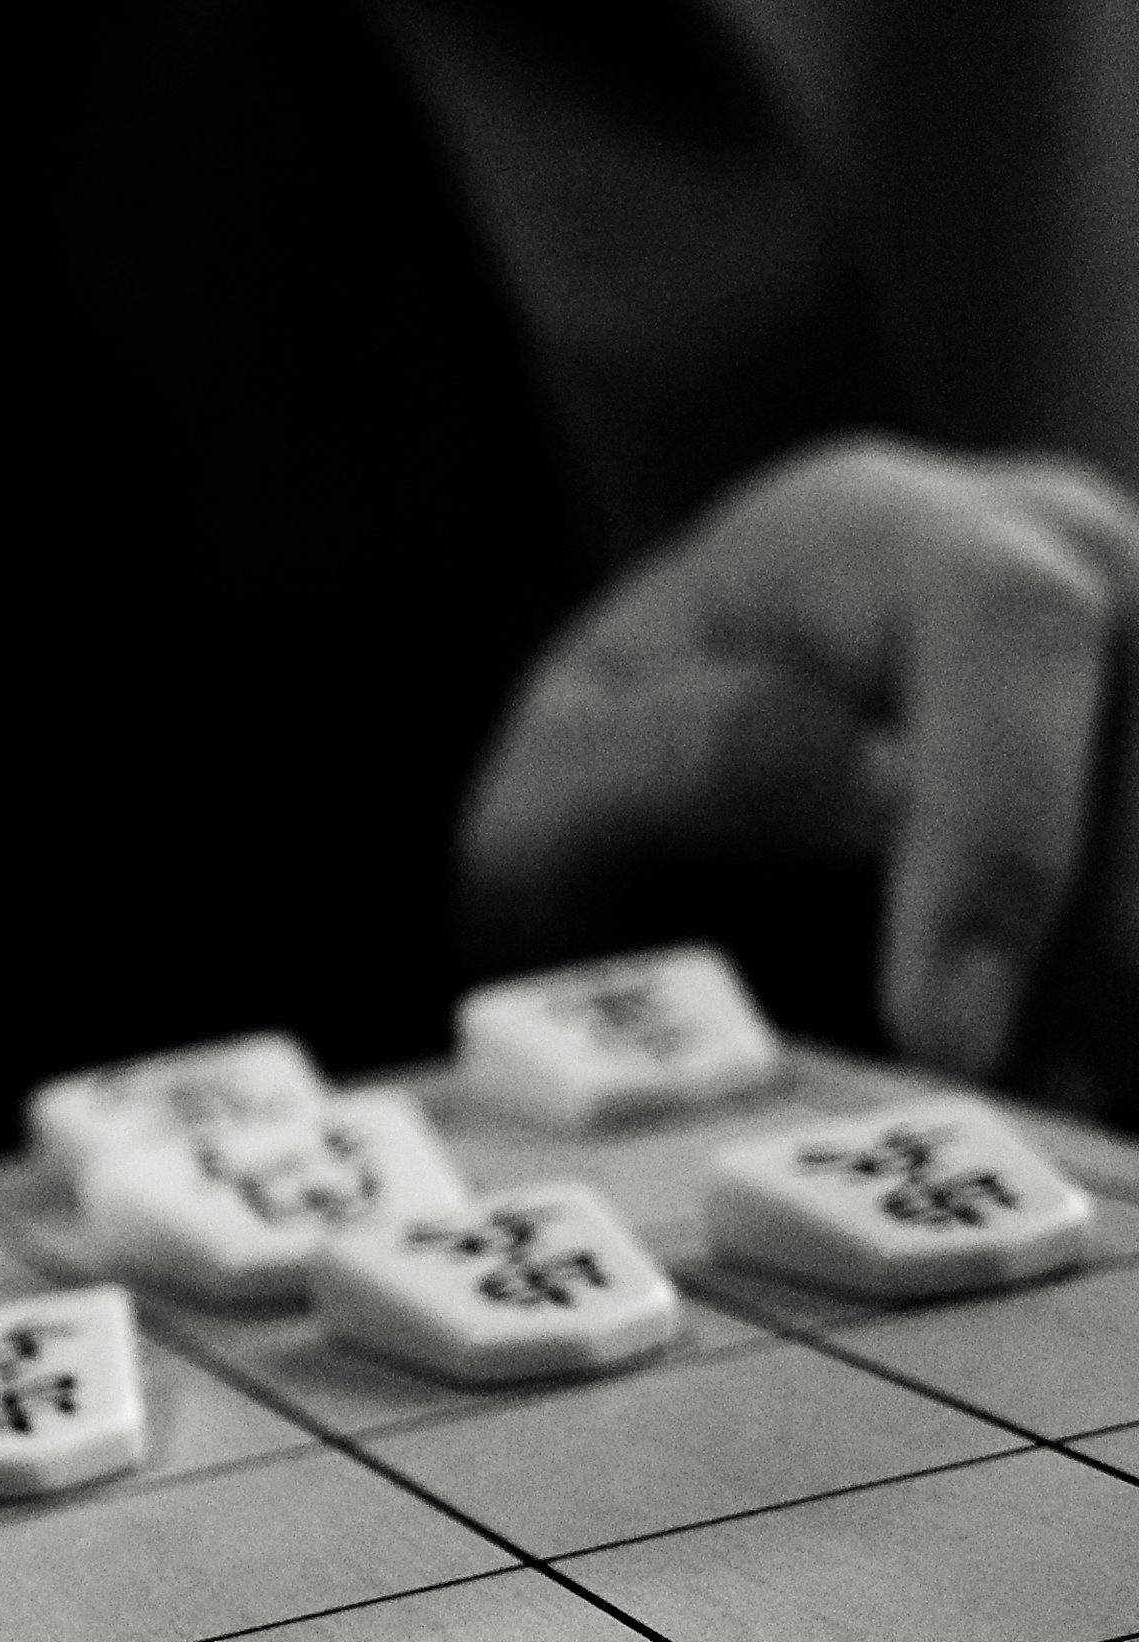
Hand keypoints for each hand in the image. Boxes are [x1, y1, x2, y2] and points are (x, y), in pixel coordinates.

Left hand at [460, 437, 1138, 1100]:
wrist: (676, 813)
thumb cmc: (608, 805)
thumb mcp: (557, 798)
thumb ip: (678, 766)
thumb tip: (867, 776)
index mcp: (871, 531)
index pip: (1009, 624)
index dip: (1006, 836)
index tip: (949, 1041)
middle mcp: (1055, 545)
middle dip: (1109, 949)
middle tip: (1026, 1110)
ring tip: (1056, 1103)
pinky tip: (1100, 1076)